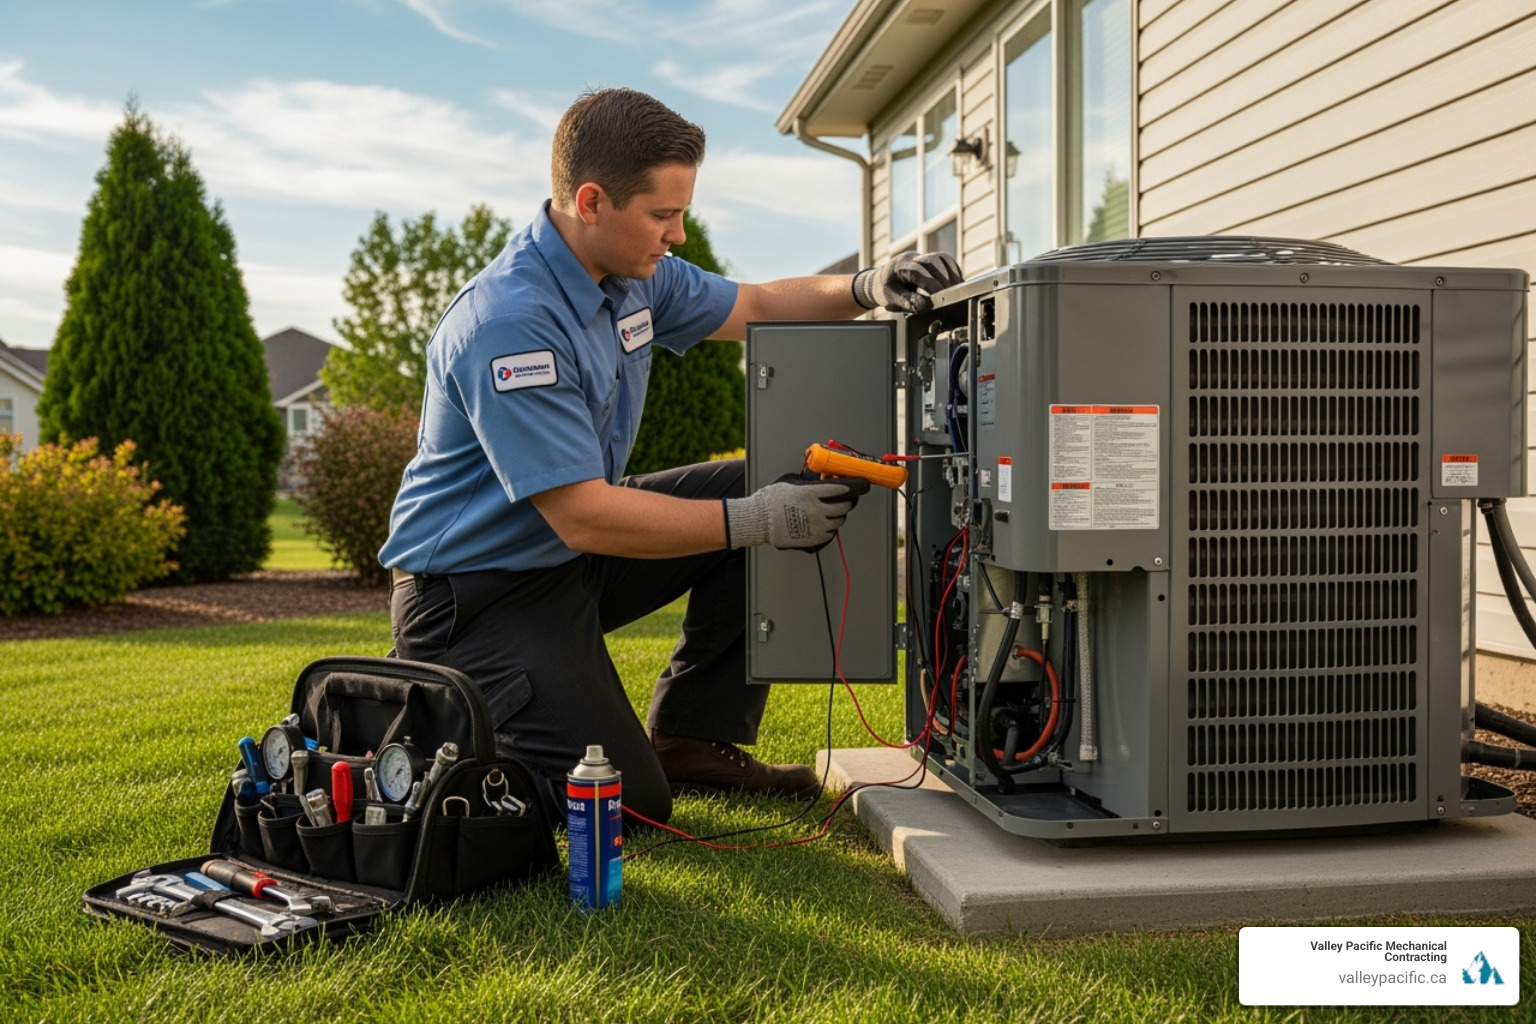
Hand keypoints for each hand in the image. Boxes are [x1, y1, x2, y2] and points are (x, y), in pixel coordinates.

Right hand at [724, 475, 870, 550]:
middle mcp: (816, 510)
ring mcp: (815, 525)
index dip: (851, 488)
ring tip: (834, 512)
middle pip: (844, 506)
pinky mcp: (813, 538)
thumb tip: (818, 480)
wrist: (760, 521)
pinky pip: (830, 533)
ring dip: (839, 516)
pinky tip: (825, 524)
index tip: (857, 486)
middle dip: (848, 502)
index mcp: (810, 493)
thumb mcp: (789, 483)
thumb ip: (807, 482)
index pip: (839, 490)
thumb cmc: (771, 500)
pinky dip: (830, 528)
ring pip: (839, 521)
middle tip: (847, 500)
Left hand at [852, 251, 964, 313]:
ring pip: (941, 258)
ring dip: (951, 273)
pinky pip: (945, 260)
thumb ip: (908, 302)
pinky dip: (953, 270)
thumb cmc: (886, 290)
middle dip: (944, 277)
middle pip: (932, 260)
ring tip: (956, 289)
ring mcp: (921, 256)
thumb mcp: (891, 299)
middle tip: (951, 294)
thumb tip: (926, 305)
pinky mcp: (929, 260)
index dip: (930, 283)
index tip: (939, 296)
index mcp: (899, 266)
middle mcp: (911, 257)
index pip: (917, 271)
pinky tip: (957, 282)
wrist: (881, 279)